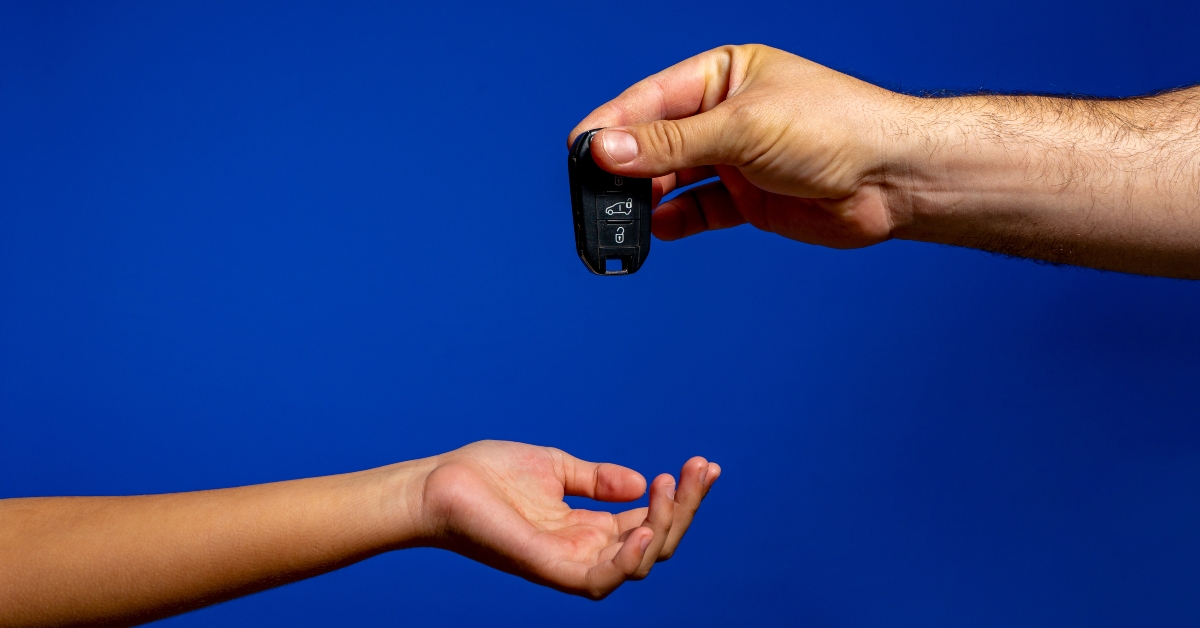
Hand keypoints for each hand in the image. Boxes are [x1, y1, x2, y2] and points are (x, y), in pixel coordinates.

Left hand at [413, 440, 719, 598]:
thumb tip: (642, 482)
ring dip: (664, 528)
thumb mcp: (555, 469)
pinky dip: (629, 560)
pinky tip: (646, 526)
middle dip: (684, 509)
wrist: (436, 484)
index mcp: (588, 529)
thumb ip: (597, 479)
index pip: (650, 522)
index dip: (681, 498)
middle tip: (699, 469)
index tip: (704, 465)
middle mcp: (584, 551)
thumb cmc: (487, 476)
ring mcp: (567, 563)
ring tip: (669, 488)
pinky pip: (600, 581)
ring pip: (638, 565)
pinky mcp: (547, 569)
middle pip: (655, 544)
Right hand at [568, 44, 910, 248]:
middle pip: (656, 141)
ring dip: (645, 198)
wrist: (896, 179)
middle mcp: (725, 115)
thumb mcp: (743, 128)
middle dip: (625, 168)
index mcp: (723, 75)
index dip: (612, 124)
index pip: (651, 99)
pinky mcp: (748, 199)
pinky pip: (698, 210)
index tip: (578, 150)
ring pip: (673, 178)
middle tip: (593, 194)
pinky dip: (675, 221)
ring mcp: (735, 159)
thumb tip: (607, 149)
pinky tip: (656, 231)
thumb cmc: (836, 128)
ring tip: (618, 219)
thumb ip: (672, 142)